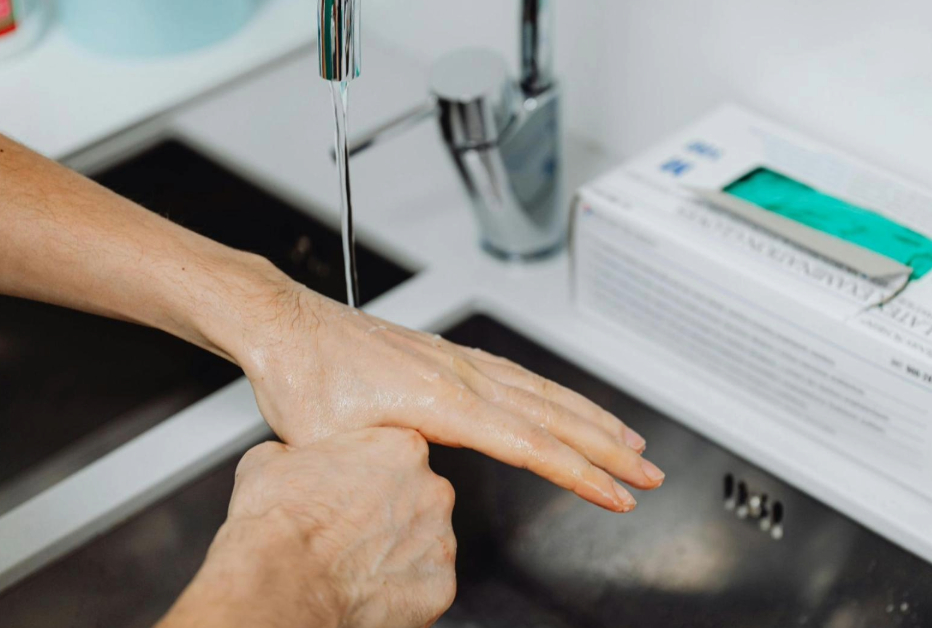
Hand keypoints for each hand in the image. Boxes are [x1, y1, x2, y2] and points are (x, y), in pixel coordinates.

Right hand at [158, 429, 456, 627]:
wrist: (283, 582)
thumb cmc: (279, 523)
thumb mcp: (270, 459)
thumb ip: (298, 451)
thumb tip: (289, 455)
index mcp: (402, 449)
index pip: (399, 456)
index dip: (370, 476)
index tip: (349, 491)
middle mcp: (433, 490)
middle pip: (418, 499)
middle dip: (390, 513)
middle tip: (351, 530)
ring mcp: (440, 539)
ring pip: (423, 543)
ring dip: (397, 550)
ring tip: (354, 561)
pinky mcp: (439, 585)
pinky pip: (424, 584)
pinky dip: (401, 589)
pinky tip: (366, 587)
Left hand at [234, 283, 663, 512]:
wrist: (284, 325)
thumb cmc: (301, 378)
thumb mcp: (335, 446)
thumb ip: (385, 468)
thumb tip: (409, 491)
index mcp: (440, 400)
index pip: (529, 443)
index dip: (579, 472)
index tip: (616, 493)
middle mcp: (460, 376)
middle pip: (553, 415)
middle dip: (608, 448)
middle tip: (647, 473)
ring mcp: (457, 363)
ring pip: (542, 392)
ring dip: (591, 418)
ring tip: (628, 440)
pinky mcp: (447, 358)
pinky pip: (518, 376)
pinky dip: (554, 393)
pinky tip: (565, 403)